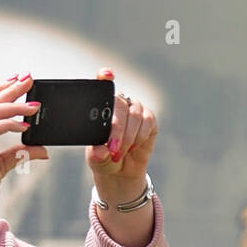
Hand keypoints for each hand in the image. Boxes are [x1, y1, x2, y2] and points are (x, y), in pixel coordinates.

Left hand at [86, 67, 158, 204]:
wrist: (121, 172)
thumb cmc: (104, 159)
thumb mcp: (96, 159)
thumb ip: (97, 155)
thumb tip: (100, 152)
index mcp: (101, 106)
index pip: (102, 86)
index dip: (104, 77)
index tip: (106, 74)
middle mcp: (119, 103)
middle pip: (119, 104)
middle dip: (116, 128)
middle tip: (112, 148)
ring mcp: (135, 109)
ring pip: (134, 114)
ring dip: (127, 137)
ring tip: (119, 154)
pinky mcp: (149, 118)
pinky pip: (147, 122)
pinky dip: (139, 137)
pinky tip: (133, 147)